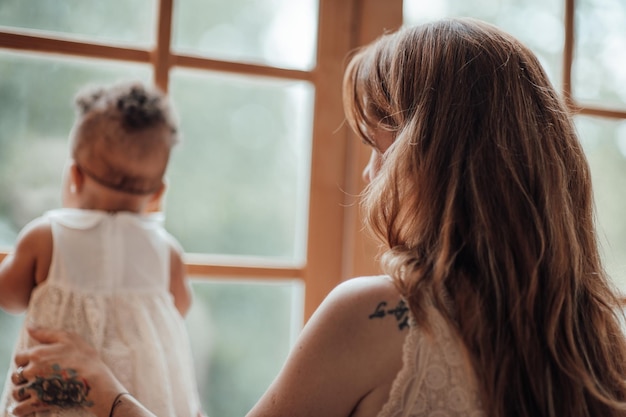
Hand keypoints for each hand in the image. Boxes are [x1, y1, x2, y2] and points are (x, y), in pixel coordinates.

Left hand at [9, 327, 124, 416]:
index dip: (26, 360)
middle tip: (36, 377)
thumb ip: (46, 333)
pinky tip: (25, 406)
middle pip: (16, 375)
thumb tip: (29, 326)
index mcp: (37, 354)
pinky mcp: (39, 402)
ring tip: (32, 391)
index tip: (35, 363)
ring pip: (16, 392)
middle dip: (23, 376)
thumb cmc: (84, 357)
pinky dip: (19, 408)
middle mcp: (32, 370)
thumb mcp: (69, 338)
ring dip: (21, 391)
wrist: (94, 380)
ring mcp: (34, 387)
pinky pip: (19, 408)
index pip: (19, 357)